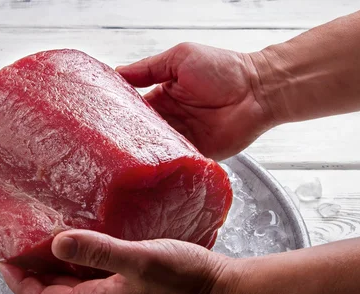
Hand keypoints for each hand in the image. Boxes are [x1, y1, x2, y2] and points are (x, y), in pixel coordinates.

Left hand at [0, 230, 241, 293]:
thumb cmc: (186, 278)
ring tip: (50, 240)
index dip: (19, 282)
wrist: (224, 292)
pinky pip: (97, 282)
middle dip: (34, 274)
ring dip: (58, 269)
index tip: (4, 259)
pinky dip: (83, 266)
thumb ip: (100, 250)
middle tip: (22, 246)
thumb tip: (57, 242)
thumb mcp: (140, 259)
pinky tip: (90, 245)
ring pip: (77, 289)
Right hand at [117, 42, 273, 159]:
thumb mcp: (180, 58)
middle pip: (140, 134)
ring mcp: (182, 140)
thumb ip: (149, 68)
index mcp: (162, 97)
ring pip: (154, 151)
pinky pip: (175, 164)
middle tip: (106, 145)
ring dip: (143, 154)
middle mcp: (169, 120)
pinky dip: (164, 167)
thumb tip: (117, 72)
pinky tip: (150, 168)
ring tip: (123, 159)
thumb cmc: (223, 69)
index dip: (118, 114)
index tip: (100, 120)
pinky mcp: (196, 156)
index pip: (133, 109)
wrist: (259, 90)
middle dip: (126, 139)